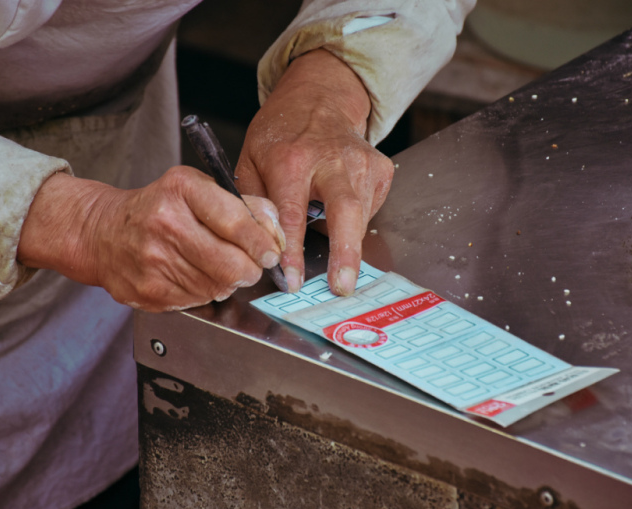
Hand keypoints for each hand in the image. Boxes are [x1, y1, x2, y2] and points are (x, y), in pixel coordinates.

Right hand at [17, 168, 284, 311]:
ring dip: (227, 281)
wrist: (102, 233)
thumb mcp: (197, 188)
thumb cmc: (157, 207)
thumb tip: (275, 230)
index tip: (272, 253)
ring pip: (217, 286)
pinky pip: (197, 300)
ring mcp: (153, 260)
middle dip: (250, 268)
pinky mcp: (149, 291)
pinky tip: (194, 275)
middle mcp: (164, 223)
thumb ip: (242, 204)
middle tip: (251, 265)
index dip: (261, 243)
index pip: (235, 221)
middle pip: (230, 264)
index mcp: (181, 190)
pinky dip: (205, 291)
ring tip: (216, 265)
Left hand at [236, 49, 393, 295]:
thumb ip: (254, 204)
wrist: (319, 99)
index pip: (292, 213)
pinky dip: (354, 222)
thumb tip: (264, 246)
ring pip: (360, 216)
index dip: (292, 250)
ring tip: (336, 254)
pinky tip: (338, 208)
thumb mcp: (250, 161)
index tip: (291, 279)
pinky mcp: (381, 169)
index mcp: (291, 159)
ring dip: (347, 243)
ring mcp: (363, 162)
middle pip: (345, 210)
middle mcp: (331, 159)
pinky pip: (369, 210)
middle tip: (342, 286)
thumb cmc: (280, 136)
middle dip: (345, 252)